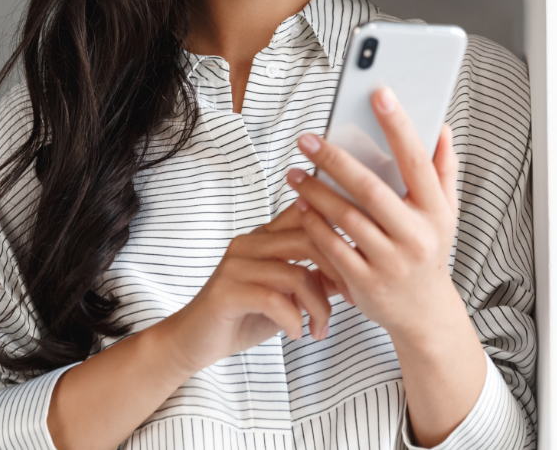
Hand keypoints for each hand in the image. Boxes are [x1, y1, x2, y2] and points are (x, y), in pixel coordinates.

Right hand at [156, 202, 341, 374]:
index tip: (361, 266)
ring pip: (297, 274)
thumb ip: (314, 279)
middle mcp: (248, 243)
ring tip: (320, 329)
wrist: (194, 340)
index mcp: (263, 237)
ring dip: (319, 307)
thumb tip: (353, 272)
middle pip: (309, 239)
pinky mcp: (227, 291)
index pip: (306, 215)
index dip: (340, 235)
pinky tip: (297, 333)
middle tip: (351, 300)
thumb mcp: (286, 296)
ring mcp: (236, 265)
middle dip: (339, 272)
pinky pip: (275, 300)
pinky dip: (294, 320)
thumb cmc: (241, 315)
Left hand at [285, 86, 460, 340]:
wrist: (424, 314)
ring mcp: (390, 262)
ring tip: (294, 172)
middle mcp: (415, 237)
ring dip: (315, 192)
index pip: (417, 162)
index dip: (399, 126)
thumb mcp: (445, 214)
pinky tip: (299, 205)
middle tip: (307, 138)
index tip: (379, 93)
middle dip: (335, 160)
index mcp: (436, 212)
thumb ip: (443, 170)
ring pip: (345, 218)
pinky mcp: (365, 283)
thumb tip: (441, 128)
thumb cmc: (429, 252)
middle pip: (370, 190)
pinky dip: (313, 224)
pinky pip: (331, 247)